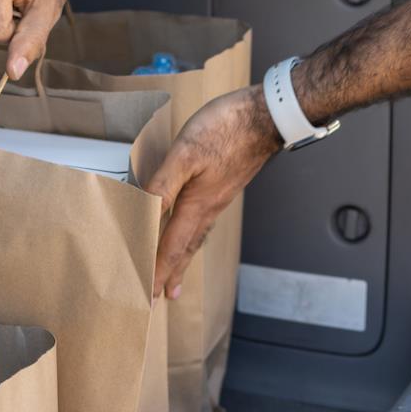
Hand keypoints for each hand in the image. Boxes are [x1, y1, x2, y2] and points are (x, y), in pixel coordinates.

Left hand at [146, 86, 280, 299]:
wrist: (266, 115)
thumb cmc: (226, 129)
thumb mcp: (186, 153)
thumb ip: (164, 184)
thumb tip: (144, 212)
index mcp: (197, 204)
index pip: (171, 246)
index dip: (157, 270)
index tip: (147, 295)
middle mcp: (209, 207)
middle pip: (185, 248)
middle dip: (170, 272)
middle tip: (161, 296)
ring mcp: (219, 197)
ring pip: (196, 236)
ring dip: (183, 257)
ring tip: (175, 274)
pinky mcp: (224, 185)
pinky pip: (203, 221)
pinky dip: (193, 236)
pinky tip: (193, 228)